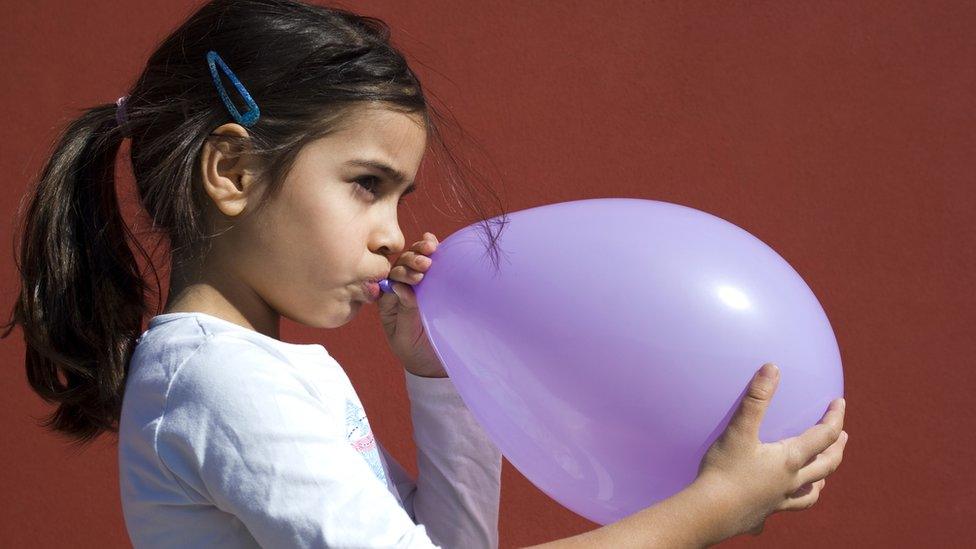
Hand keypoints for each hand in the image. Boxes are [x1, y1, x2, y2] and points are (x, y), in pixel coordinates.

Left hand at [377, 232, 446, 377]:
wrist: (433, 362)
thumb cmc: (414, 351)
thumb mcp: (405, 336)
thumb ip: (404, 313)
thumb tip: (402, 288)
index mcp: (388, 300)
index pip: (390, 278)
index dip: (400, 273)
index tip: (416, 277)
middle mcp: (400, 288)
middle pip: (401, 265)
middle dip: (412, 261)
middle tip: (425, 264)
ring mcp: (418, 283)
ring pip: (414, 261)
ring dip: (421, 251)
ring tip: (432, 248)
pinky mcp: (434, 283)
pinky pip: (431, 264)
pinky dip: (431, 250)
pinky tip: (433, 239)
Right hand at [694, 363, 847, 539]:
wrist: (709, 513)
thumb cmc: (724, 470)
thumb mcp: (739, 430)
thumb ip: (756, 399)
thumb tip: (772, 368)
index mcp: (790, 460)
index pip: (824, 436)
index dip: (835, 418)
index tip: (839, 403)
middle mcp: (792, 482)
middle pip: (826, 465)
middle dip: (837, 448)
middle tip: (843, 436)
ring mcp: (779, 501)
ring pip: (810, 492)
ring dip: (821, 479)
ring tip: (822, 475)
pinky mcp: (764, 514)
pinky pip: (783, 510)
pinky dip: (789, 504)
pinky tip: (779, 503)